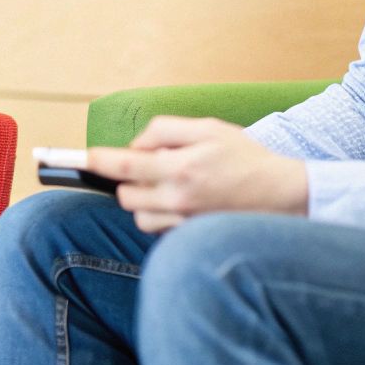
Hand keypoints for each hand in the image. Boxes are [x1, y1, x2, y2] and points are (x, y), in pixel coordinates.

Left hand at [85, 116, 308, 232]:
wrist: (283, 196)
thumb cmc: (245, 157)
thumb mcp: (208, 128)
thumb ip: (165, 131)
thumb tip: (136, 145)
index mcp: (181, 167)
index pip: (124, 166)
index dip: (96, 161)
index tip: (81, 158)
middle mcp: (179, 198)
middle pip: (124, 195)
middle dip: (126, 180)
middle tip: (147, 167)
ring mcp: (183, 222)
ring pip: (138, 215)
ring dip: (142, 200)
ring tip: (167, 185)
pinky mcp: (189, 236)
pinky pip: (158, 229)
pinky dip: (159, 215)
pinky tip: (178, 203)